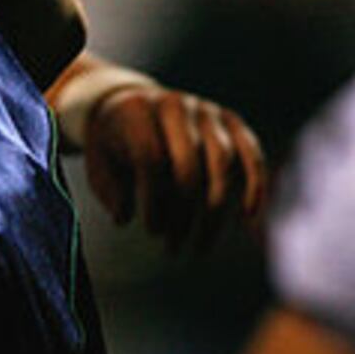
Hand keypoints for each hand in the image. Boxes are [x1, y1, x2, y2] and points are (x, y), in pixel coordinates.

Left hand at [85, 85, 267, 253]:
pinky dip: (255, 185)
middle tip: (173, 248)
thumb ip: (108, 189)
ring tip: (199, 248)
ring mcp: (206, 110)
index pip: (151, 158)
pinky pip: (250, 153)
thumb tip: (124, 217)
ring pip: (222, 162)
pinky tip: (248, 218)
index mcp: (137, 110)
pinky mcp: (231, 120)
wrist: (133, 105)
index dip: (153, 200)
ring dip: (213, 213)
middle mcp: (174, 105)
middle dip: (182, 213)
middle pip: (188, 164)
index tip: (151, 231)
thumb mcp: (98, 162)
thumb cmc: (114, 143)